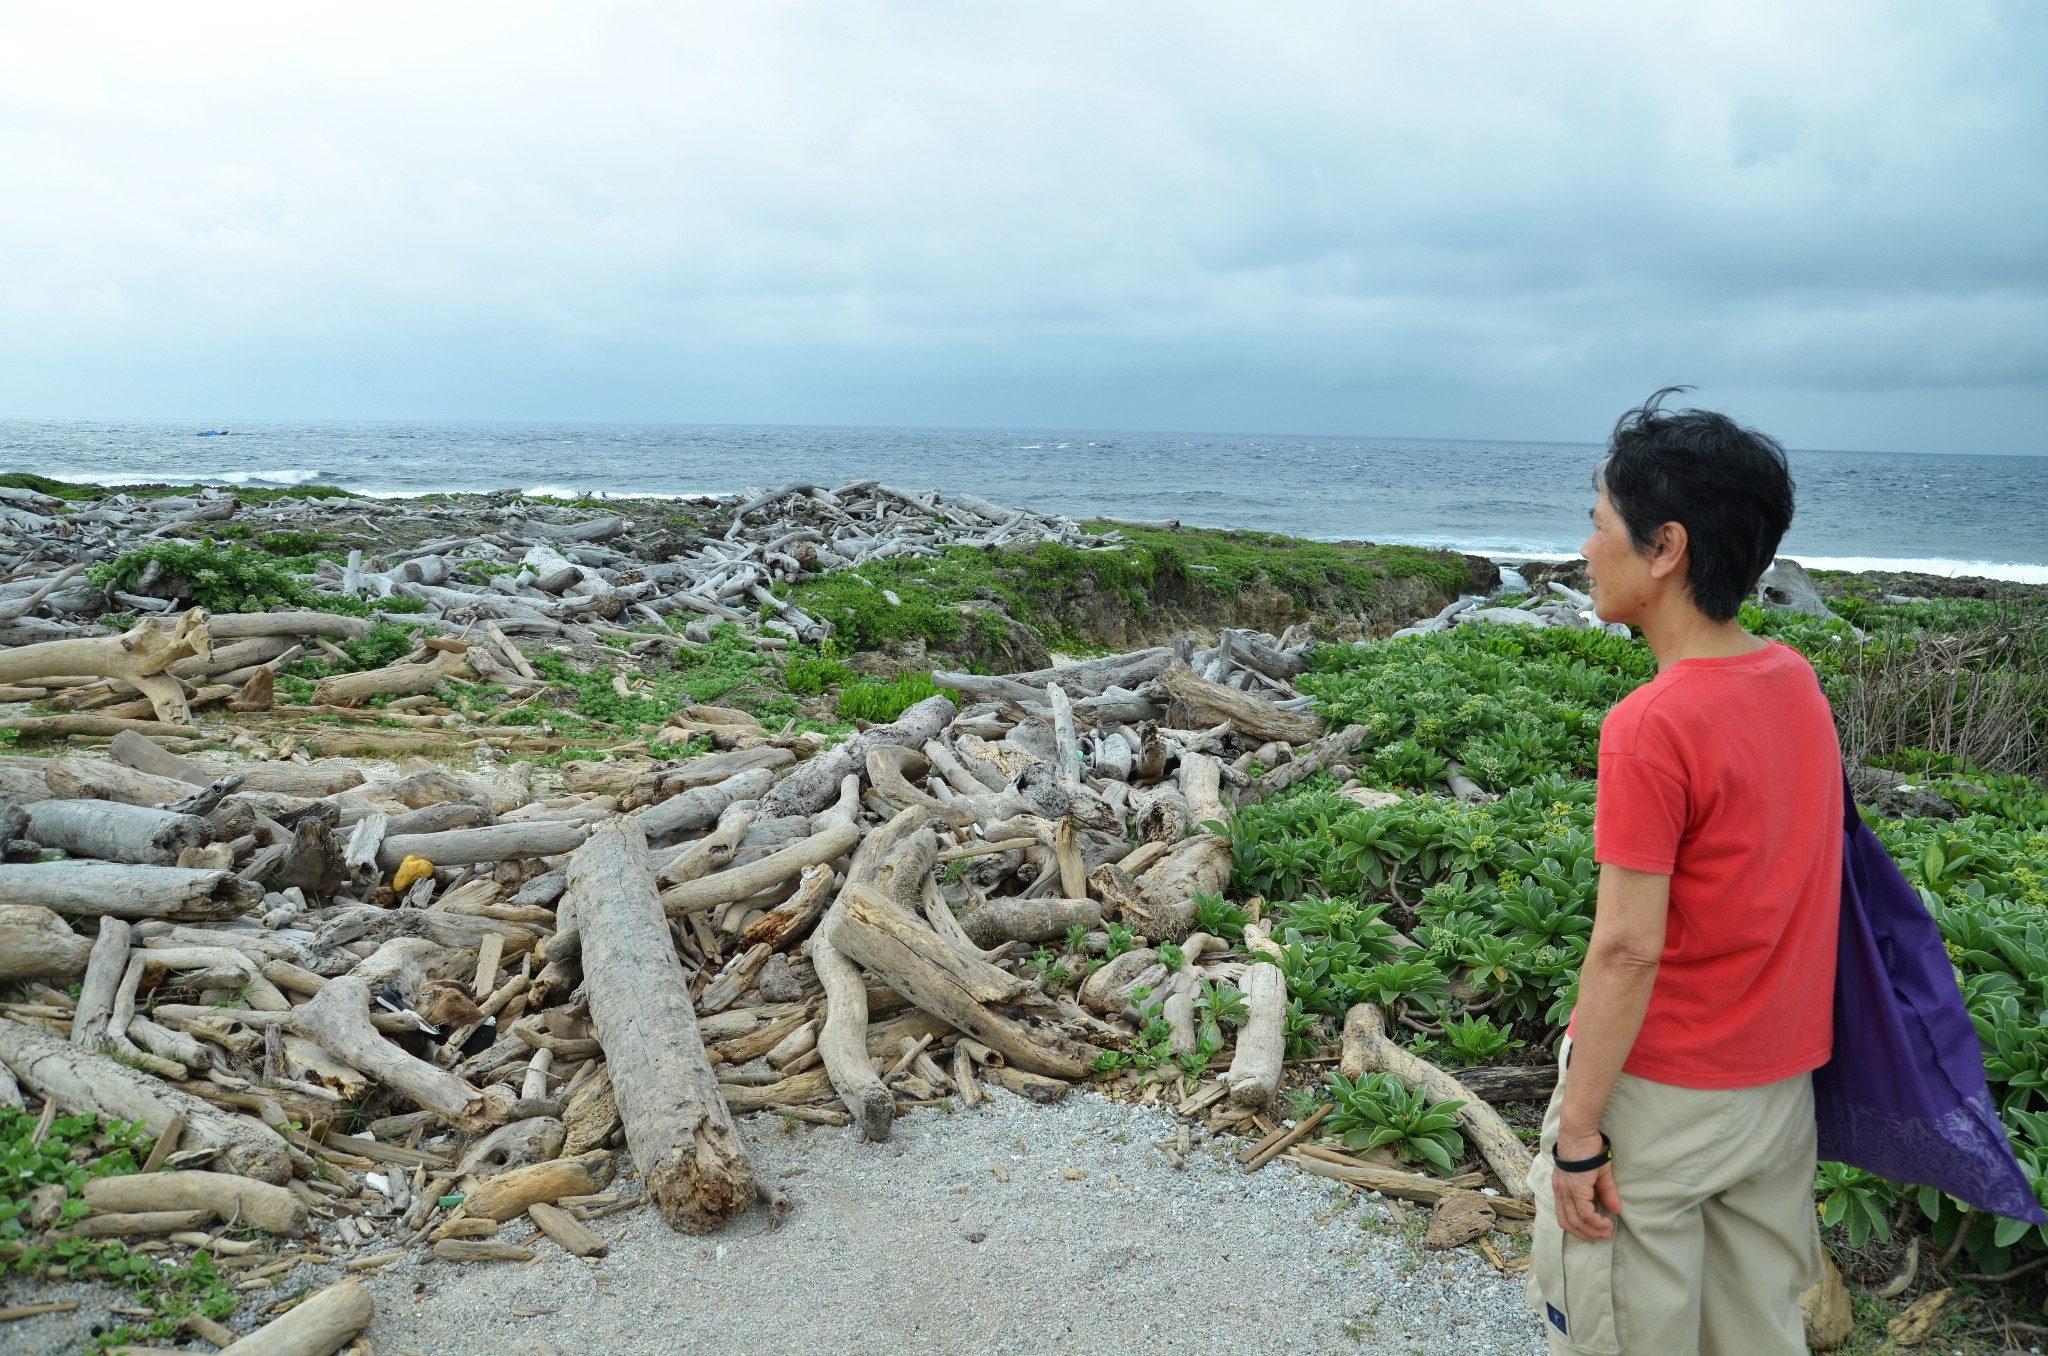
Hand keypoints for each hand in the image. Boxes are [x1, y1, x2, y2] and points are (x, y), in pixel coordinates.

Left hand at [1551, 1126, 1623, 1242]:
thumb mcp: (1599, 1174)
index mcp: (1562, 1189)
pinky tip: (1606, 1223)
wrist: (1579, 1132)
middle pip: (1568, 1223)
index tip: (1596, 1233)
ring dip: (1592, 1231)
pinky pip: (1584, 1212)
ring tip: (1607, 1233)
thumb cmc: (1587, 1148)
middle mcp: (1560, 1192)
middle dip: (1585, 1234)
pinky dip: (1595, 1222)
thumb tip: (1616, 1210)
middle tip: (1602, 1237)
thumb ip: (1606, 1192)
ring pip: (1575, 1221)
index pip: (1565, 1217)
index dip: (1580, 1229)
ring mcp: (1566, 1190)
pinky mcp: (1576, 1187)